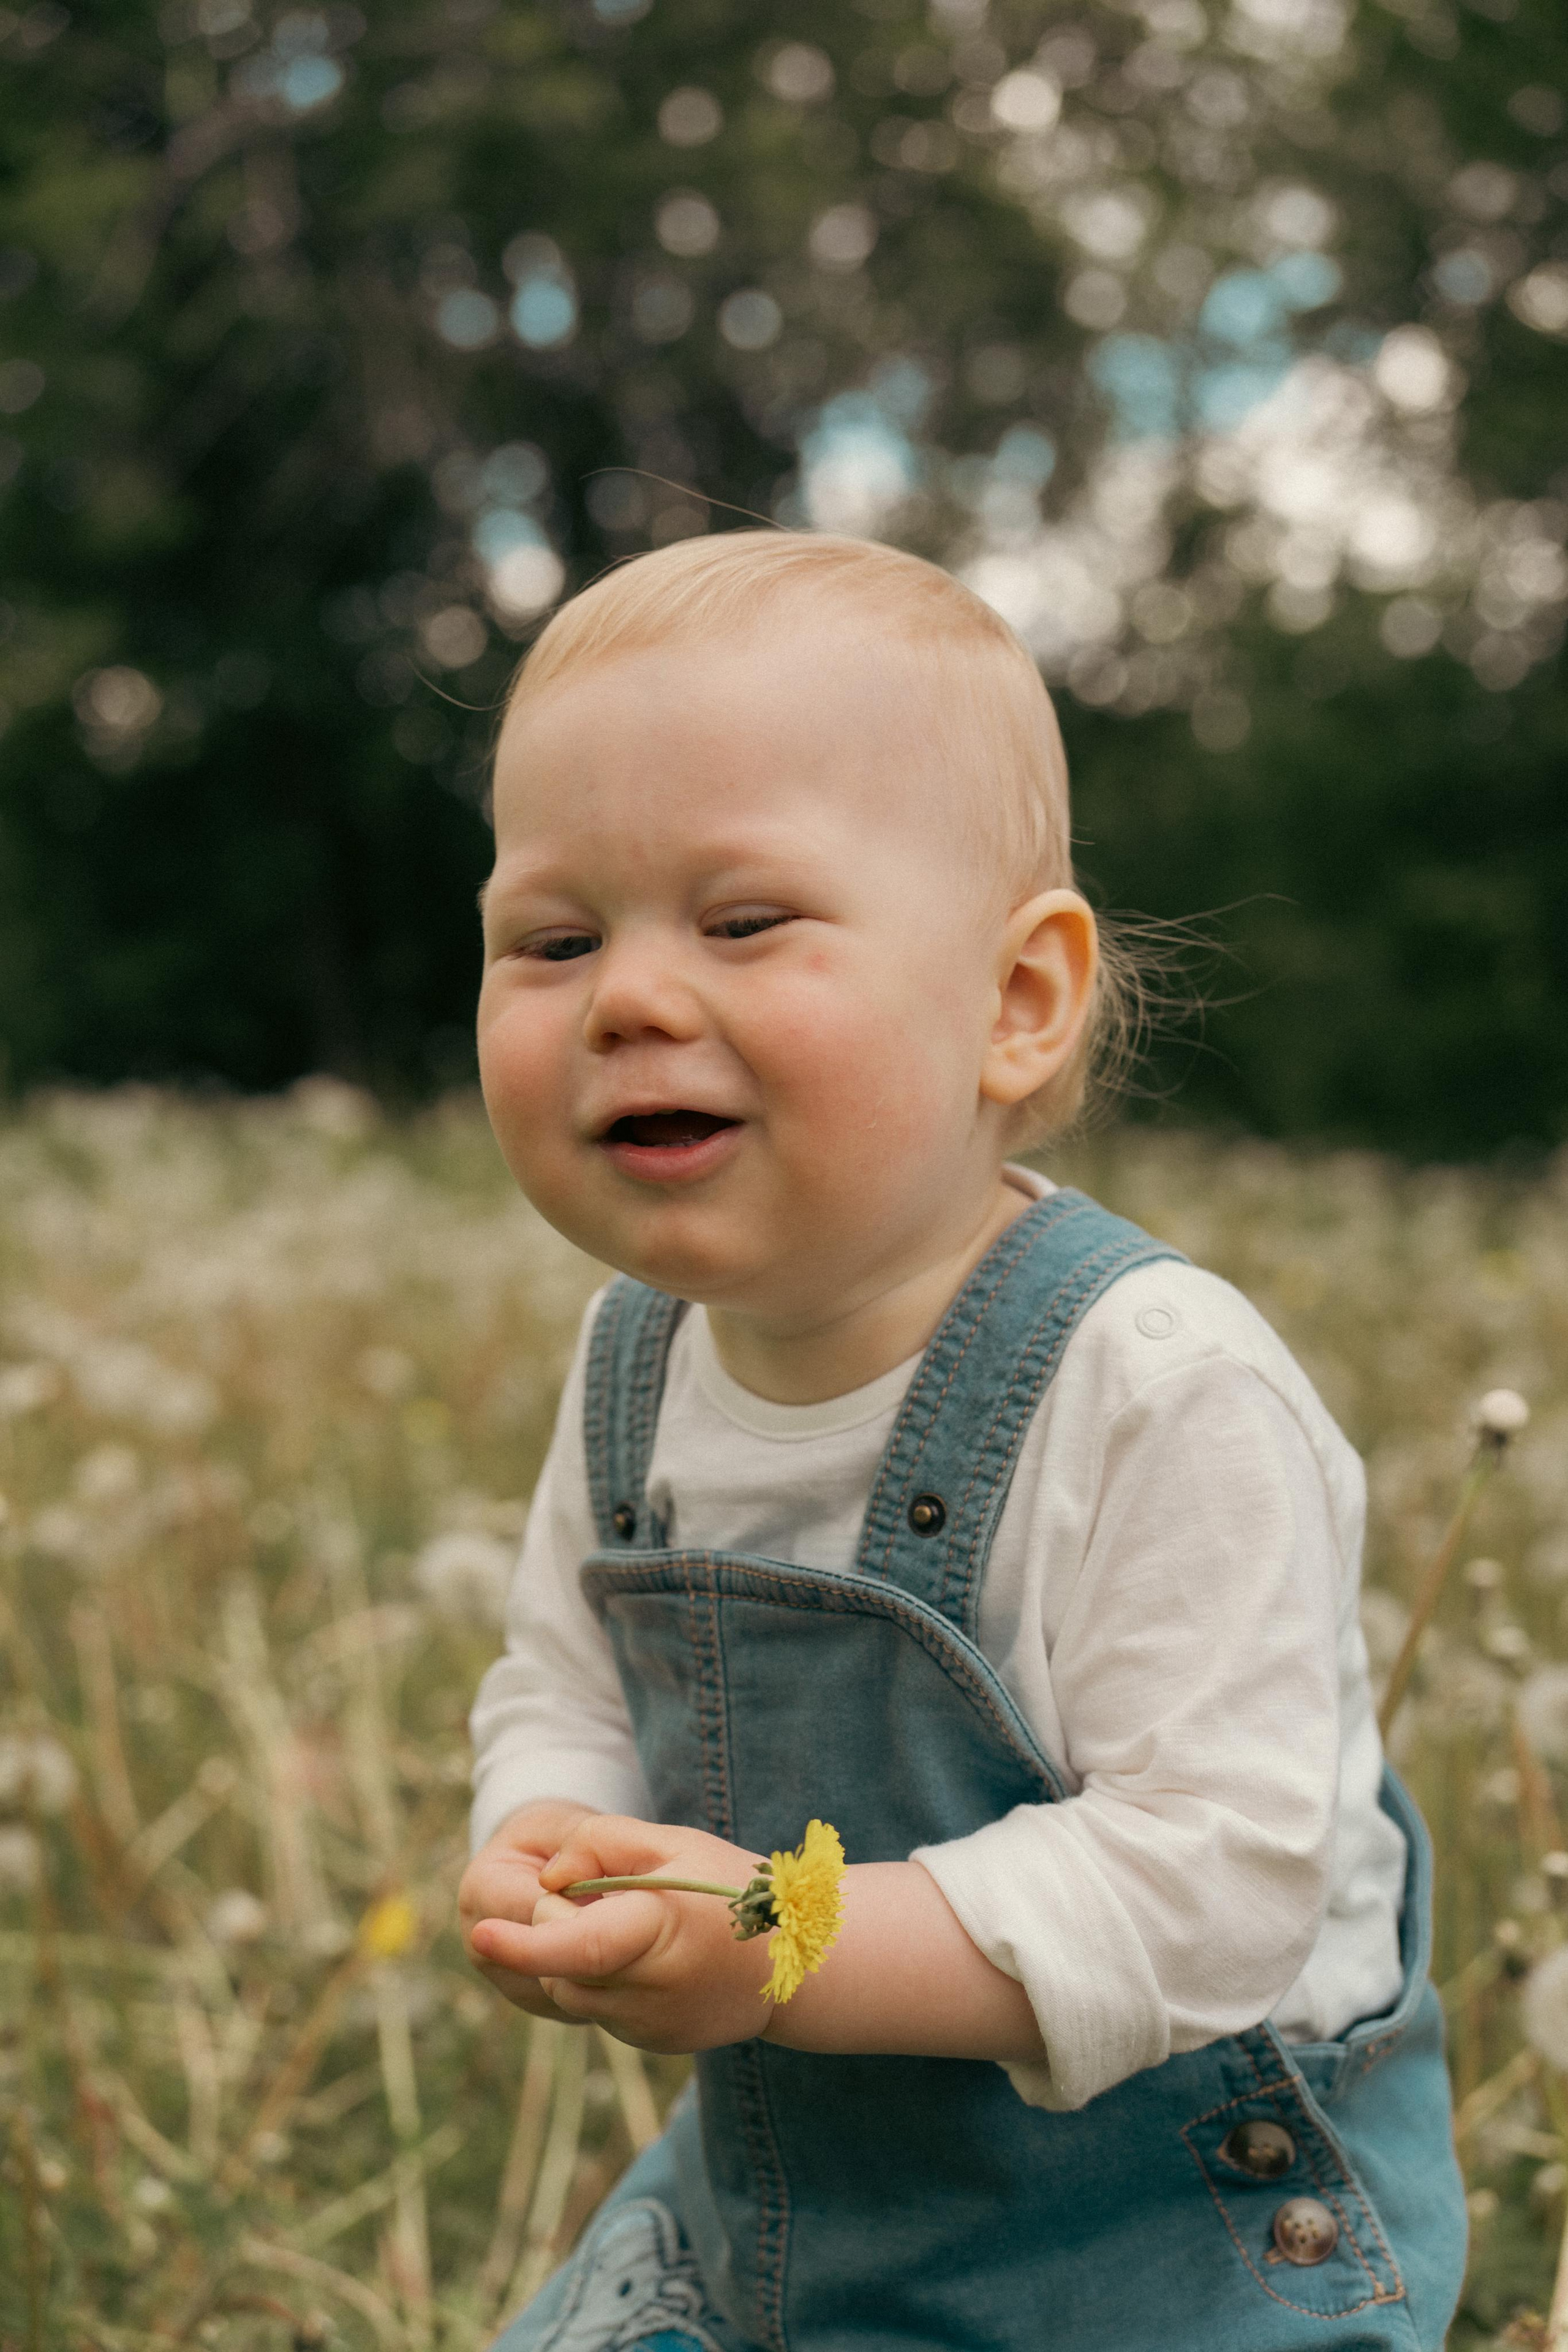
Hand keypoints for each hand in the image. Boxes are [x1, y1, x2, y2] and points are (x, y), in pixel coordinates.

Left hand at [467, 1815, 774, 2054]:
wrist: (802, 1965)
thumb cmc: (737, 1890)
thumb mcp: (674, 1844)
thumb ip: (602, 1846)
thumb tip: (548, 1877)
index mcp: (658, 1933)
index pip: (577, 1948)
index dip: (523, 1945)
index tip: (477, 1934)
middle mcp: (649, 1992)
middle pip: (560, 1970)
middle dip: (552, 1931)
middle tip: (594, 1896)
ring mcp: (649, 2027)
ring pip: (572, 1994)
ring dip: (575, 1958)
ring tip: (628, 1923)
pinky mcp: (651, 2041)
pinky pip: (599, 2008)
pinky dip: (601, 1978)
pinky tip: (646, 1954)